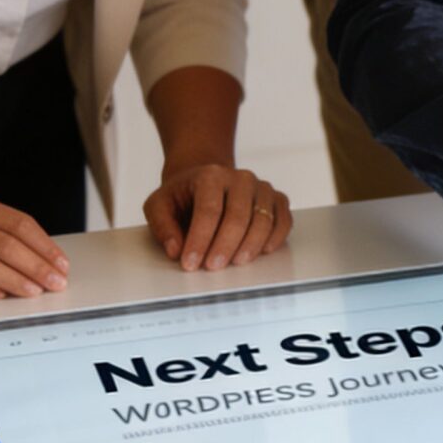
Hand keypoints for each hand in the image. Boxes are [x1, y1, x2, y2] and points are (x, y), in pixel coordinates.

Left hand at [143, 162, 289, 271]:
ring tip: (234, 263)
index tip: (190, 263)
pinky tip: (262, 251)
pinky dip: (276, 238)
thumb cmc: (184, 196)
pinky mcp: (277, 199)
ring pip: (263, 220)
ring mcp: (262, 188)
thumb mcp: (159, 205)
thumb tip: (175, 249)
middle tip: (212, 267)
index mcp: (210, 176)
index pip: (208, 210)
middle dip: (225, 246)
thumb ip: (162, 226)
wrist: (207, 182)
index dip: (200, 240)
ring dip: (250, 246)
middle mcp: (240, 178)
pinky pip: (283, 220)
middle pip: (238, 216)